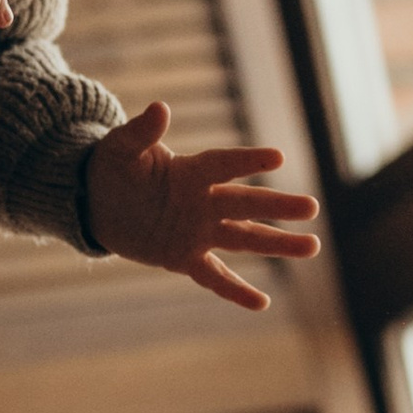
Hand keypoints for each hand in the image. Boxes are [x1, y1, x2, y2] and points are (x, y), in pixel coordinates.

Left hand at [81, 100, 321, 312]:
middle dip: (278, 206)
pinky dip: (235, 291)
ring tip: (312, 247)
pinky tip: (263, 303)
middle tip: (312, 207)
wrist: (99, 201)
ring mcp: (198, 231)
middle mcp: (203, 201)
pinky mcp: (185, 257)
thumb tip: (159, 109)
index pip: (224, 165)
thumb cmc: (113, 167)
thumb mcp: (120, 148)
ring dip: (277, 244)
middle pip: (246, 204)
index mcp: (191, 171)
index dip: (248, 161)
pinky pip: (214, 277)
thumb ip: (140, 132)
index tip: (278, 157)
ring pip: (244, 239)